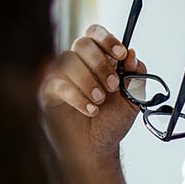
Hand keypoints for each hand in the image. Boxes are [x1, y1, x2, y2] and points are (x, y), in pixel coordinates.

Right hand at [40, 25, 148, 163]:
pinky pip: (59, 84)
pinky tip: (90, 110)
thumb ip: (136, 78)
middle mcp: (77, 62)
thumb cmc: (110, 123)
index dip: (108, 39)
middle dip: (100, 63)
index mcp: (97, 58)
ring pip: (68, 60)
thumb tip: (133, 57)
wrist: (96, 149)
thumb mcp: (133, 100)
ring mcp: (61, 75)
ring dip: (88, 80)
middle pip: (82, 43)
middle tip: (112, 86)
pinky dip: (78, 96)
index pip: (96, 34)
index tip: (121, 54)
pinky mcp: (49, 92)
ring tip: (99, 101)